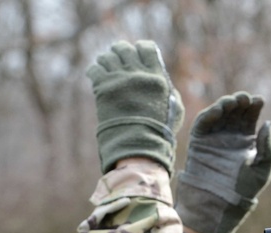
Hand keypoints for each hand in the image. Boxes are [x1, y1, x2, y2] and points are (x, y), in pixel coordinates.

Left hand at [86, 40, 183, 173]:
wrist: (140, 146)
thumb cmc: (160, 131)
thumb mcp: (175, 110)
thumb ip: (169, 90)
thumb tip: (162, 79)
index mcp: (156, 76)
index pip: (146, 47)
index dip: (141, 48)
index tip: (138, 53)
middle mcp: (137, 74)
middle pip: (124, 48)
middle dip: (121, 52)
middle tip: (119, 59)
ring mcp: (119, 80)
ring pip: (107, 57)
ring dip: (106, 60)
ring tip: (107, 68)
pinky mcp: (104, 88)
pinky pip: (95, 69)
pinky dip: (95, 71)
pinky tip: (98, 78)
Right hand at [175, 92, 270, 232]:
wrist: (219, 205)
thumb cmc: (243, 191)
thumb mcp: (262, 169)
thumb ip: (267, 147)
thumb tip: (267, 123)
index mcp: (246, 140)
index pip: (250, 116)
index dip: (254, 106)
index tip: (260, 101)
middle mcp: (230, 136)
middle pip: (235, 111)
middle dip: (241, 102)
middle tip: (246, 99)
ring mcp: (214, 137)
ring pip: (220, 113)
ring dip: (226, 104)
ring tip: (234, 101)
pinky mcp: (199, 141)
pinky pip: (203, 123)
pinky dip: (210, 113)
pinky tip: (220, 109)